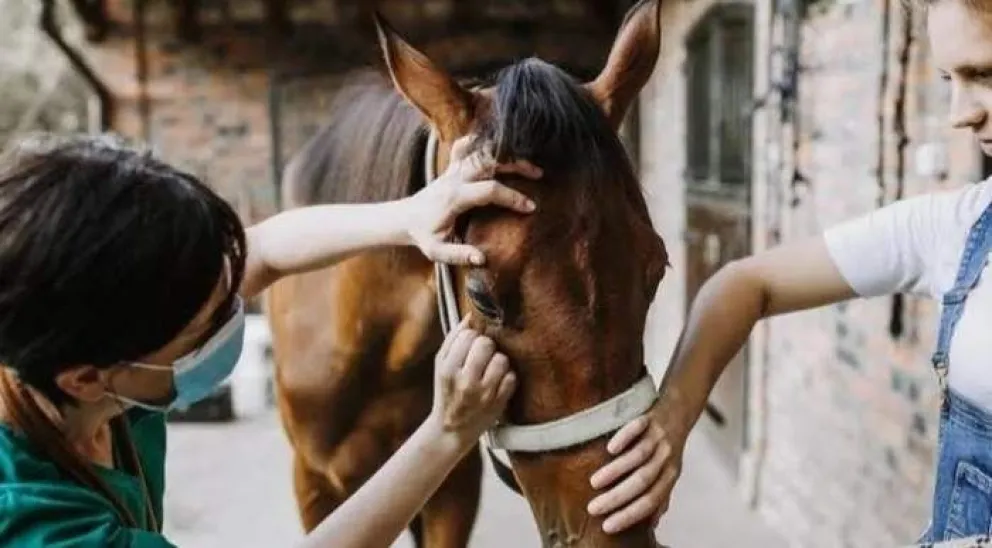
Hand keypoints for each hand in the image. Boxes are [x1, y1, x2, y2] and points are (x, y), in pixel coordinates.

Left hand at [402, 135, 540, 264]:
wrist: (405, 218)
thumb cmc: (424, 235)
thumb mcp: (437, 251)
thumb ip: (458, 255)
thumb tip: (482, 259)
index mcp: (455, 197)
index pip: (490, 190)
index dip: (512, 197)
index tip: (531, 207)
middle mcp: (455, 178)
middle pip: (490, 161)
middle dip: (516, 165)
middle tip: (539, 174)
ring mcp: (453, 169)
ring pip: (481, 150)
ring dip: (506, 153)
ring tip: (528, 161)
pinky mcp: (452, 166)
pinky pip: (465, 145)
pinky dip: (481, 142)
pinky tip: (499, 147)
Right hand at [429, 315, 516, 446]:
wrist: (451, 430)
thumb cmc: (447, 390)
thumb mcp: (441, 365)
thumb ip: (454, 338)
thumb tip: (472, 315)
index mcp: (447, 369)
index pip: (468, 335)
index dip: (472, 337)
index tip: (470, 346)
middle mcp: (465, 381)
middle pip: (486, 344)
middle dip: (486, 346)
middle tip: (482, 356)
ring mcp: (484, 393)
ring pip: (502, 359)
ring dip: (499, 361)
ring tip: (490, 369)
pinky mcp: (499, 403)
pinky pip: (512, 377)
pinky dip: (507, 377)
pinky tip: (497, 383)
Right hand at [586, 404, 689, 533]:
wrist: (680, 409)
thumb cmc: (668, 447)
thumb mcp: (669, 471)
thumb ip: (660, 495)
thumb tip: (651, 525)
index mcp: (670, 475)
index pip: (651, 500)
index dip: (630, 515)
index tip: (607, 526)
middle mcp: (666, 457)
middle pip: (642, 481)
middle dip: (617, 498)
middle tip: (593, 508)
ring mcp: (658, 436)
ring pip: (638, 456)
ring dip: (615, 471)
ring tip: (594, 483)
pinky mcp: (650, 417)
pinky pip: (637, 427)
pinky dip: (624, 438)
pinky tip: (610, 449)